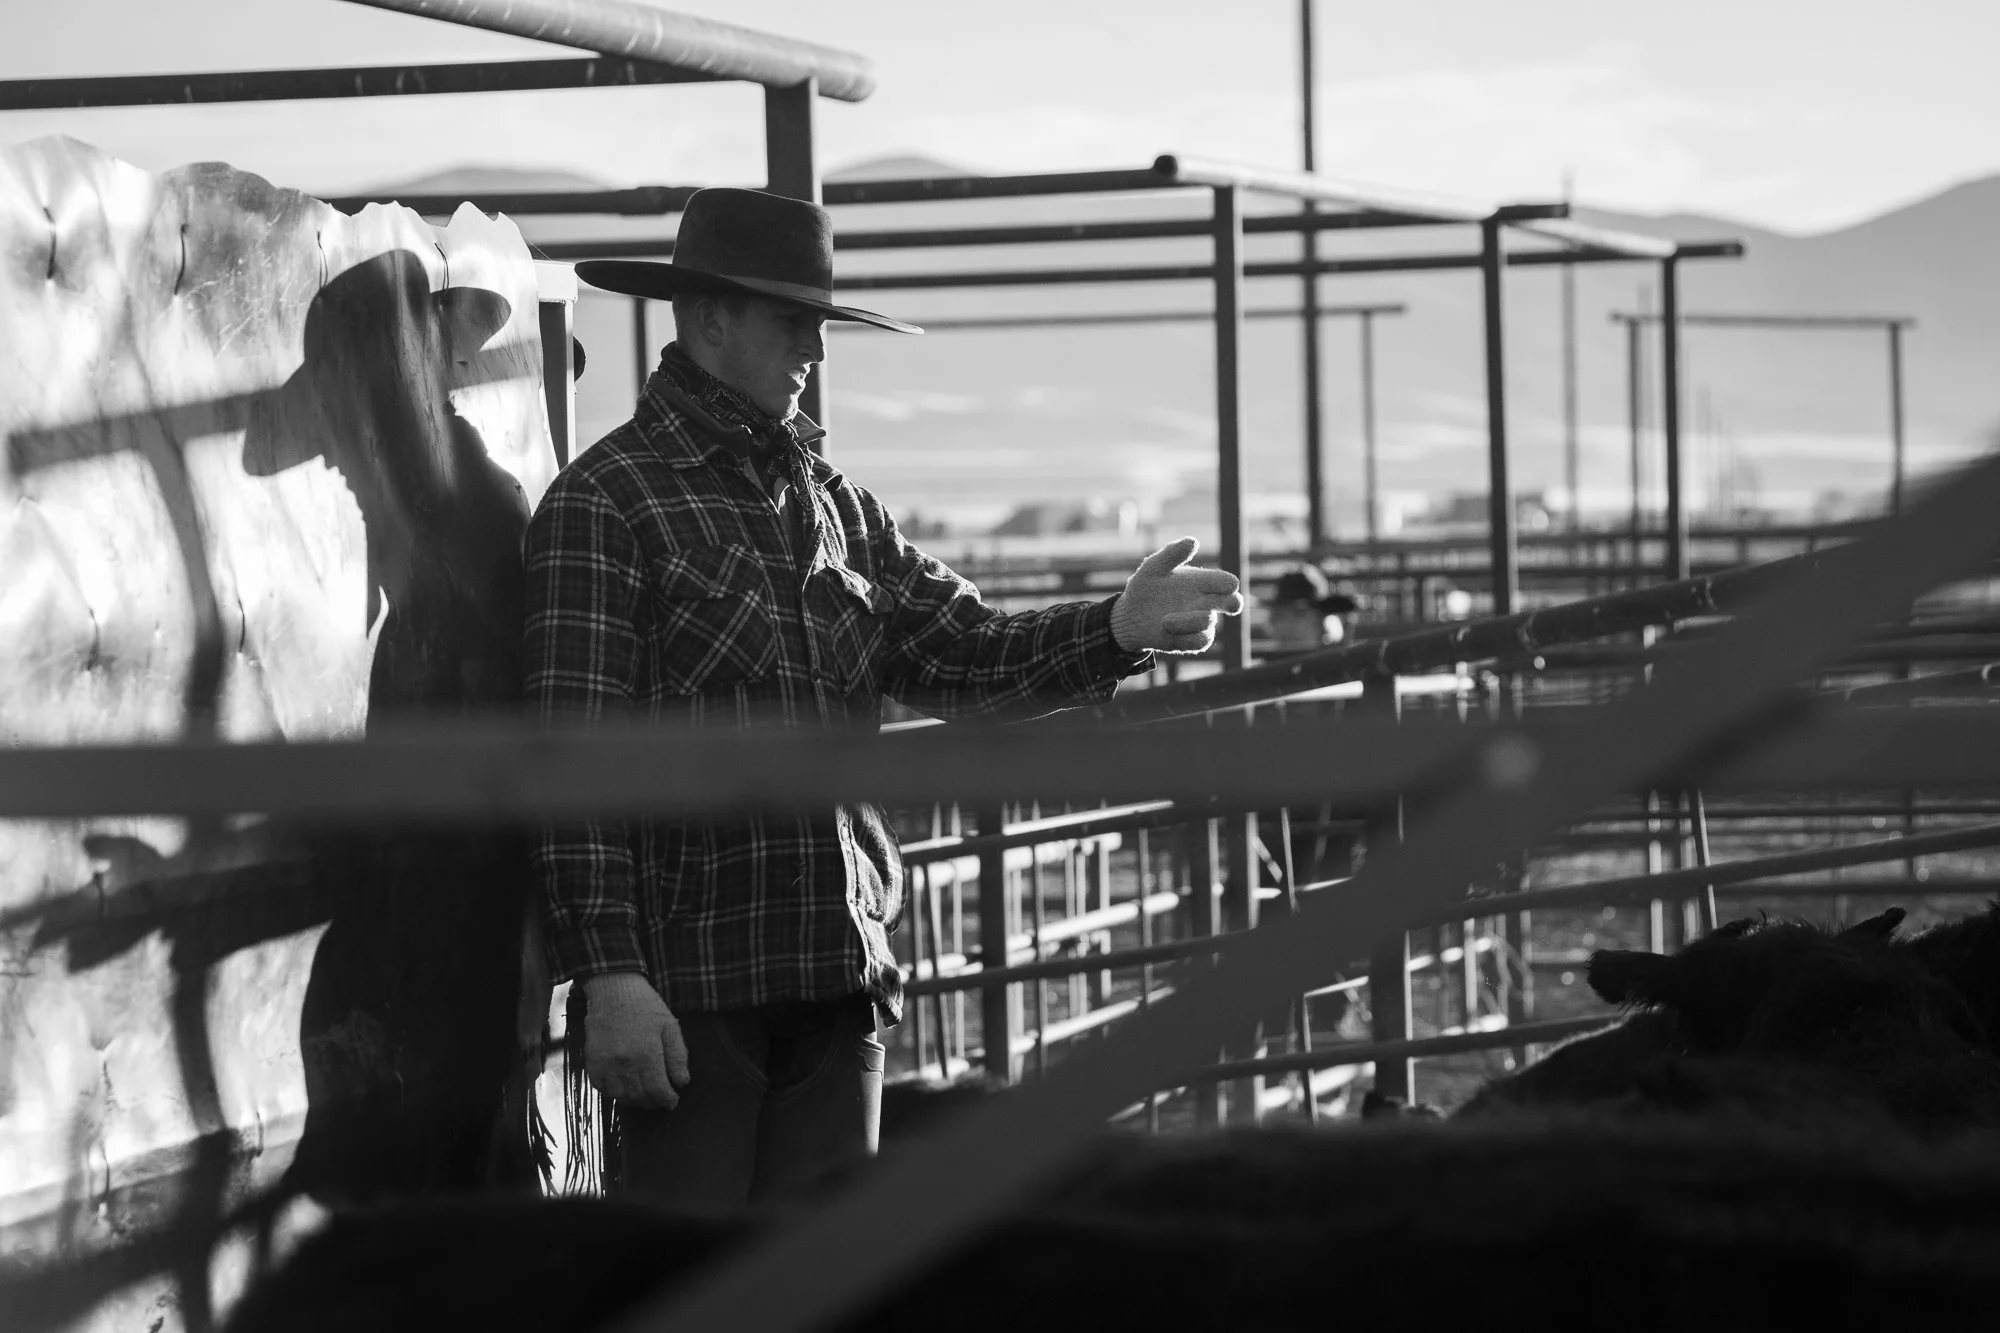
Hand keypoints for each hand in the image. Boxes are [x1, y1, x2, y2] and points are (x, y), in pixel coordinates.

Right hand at [580, 972, 690, 1109]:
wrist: (613, 990)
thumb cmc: (645, 1006)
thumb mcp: (669, 1026)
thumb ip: (677, 1056)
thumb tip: (682, 1083)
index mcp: (647, 1055)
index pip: (658, 1091)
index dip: (668, 1100)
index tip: (673, 1102)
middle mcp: (624, 1064)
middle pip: (640, 1097)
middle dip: (653, 1103)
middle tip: (661, 1100)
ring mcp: (605, 1065)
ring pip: (621, 1097)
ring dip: (635, 1101)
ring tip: (645, 1097)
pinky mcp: (592, 1062)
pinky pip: (602, 1088)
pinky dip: (614, 1093)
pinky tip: (625, 1088)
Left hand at [1110, 537, 1244, 654]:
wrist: (1129, 616)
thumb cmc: (1145, 588)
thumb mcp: (1153, 567)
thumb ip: (1172, 554)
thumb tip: (1193, 540)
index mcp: (1202, 581)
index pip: (1226, 582)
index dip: (1228, 584)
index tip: (1226, 586)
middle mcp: (1206, 601)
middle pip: (1233, 603)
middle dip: (1232, 603)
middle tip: (1222, 603)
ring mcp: (1200, 622)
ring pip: (1209, 623)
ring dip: (1188, 622)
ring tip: (1164, 621)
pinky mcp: (1192, 641)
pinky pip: (1199, 642)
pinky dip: (1185, 637)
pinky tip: (1167, 631)